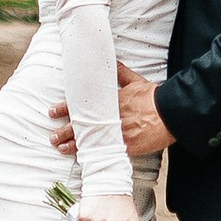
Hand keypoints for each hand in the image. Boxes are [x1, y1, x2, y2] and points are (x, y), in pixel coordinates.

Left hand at [48, 59, 173, 165]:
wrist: (168, 112)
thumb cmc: (153, 96)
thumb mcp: (135, 81)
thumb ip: (120, 73)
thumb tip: (112, 61)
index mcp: (109, 102)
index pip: (81, 106)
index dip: (65, 109)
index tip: (53, 111)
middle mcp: (109, 118)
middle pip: (82, 126)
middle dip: (64, 131)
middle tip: (52, 136)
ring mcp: (116, 133)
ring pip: (90, 141)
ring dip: (73, 145)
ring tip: (60, 147)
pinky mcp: (126, 146)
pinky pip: (106, 152)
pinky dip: (93, 156)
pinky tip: (82, 159)